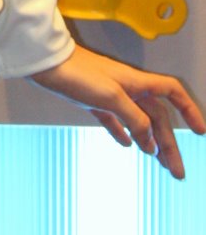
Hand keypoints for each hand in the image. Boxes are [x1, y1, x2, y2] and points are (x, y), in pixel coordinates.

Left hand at [31, 42, 204, 178]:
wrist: (44, 62)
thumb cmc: (77, 74)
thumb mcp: (110, 97)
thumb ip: (134, 118)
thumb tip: (151, 142)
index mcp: (135, 83)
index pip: (171, 93)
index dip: (188, 110)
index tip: (200, 133)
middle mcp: (127, 88)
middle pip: (156, 117)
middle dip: (169, 143)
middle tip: (177, 173)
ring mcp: (110, 95)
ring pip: (138, 121)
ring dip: (150, 142)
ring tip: (159, 164)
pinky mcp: (92, 101)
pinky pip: (115, 120)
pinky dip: (123, 133)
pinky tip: (128, 146)